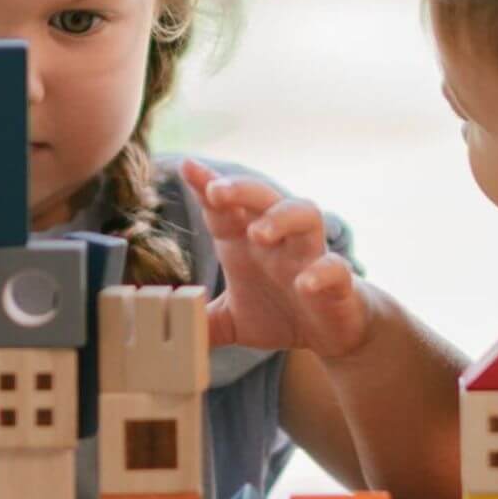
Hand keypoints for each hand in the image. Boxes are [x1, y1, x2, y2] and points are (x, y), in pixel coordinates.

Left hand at [180, 158, 374, 357]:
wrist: (334, 332)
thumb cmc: (282, 312)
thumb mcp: (233, 321)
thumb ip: (200, 321)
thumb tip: (160, 330)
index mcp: (247, 243)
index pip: (225, 207)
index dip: (207, 185)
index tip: (186, 166)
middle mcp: (278, 240)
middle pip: (263, 197)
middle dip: (241, 189)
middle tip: (216, 192)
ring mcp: (309, 256)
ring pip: (305, 215)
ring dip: (282, 217)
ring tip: (259, 233)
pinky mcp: (337, 282)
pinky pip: (334, 267)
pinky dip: (320, 272)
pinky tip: (303, 284)